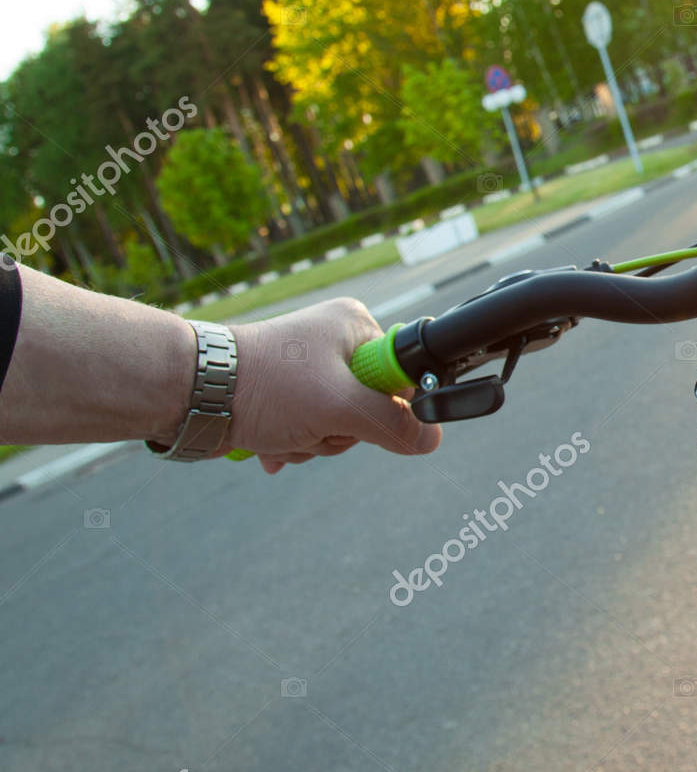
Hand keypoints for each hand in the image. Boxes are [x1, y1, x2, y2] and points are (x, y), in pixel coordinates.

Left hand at [227, 297, 441, 474]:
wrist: (189, 394)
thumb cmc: (264, 387)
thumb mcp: (340, 407)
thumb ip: (393, 424)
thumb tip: (432, 440)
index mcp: (355, 326)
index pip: (401, 375)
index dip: (383, 406)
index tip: (353, 414)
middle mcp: (334, 343)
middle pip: (370, 407)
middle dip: (339, 432)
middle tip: (311, 424)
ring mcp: (309, 370)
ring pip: (338, 425)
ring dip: (312, 443)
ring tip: (283, 431)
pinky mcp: (285, 395)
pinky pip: (310, 429)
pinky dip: (293, 444)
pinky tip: (270, 444)